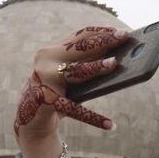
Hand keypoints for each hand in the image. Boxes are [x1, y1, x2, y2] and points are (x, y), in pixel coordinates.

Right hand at [13, 26, 135, 152]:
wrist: (33, 120)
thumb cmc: (60, 94)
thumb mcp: (72, 77)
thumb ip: (89, 67)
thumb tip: (120, 63)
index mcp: (53, 51)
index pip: (80, 36)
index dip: (102, 32)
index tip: (122, 31)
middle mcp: (46, 60)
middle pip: (79, 48)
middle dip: (103, 41)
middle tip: (125, 37)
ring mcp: (43, 79)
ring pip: (75, 70)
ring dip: (95, 67)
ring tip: (114, 64)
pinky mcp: (46, 100)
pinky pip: (74, 109)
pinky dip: (93, 118)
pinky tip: (111, 125)